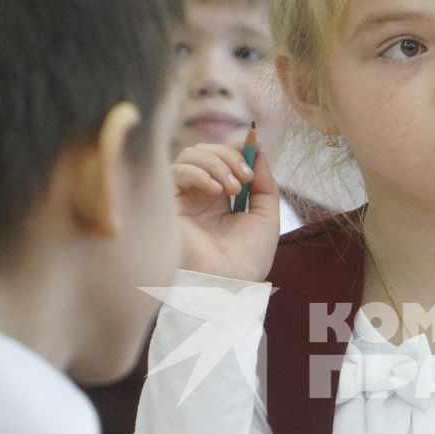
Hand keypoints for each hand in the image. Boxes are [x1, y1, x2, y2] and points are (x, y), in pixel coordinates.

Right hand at [174, 133, 280, 280]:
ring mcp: (183, 199)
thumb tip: (259, 151)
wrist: (229, 285)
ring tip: (233, 188)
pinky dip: (197, 173)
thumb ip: (265, 184)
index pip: (222, 157)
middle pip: (205, 151)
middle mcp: (198, 195)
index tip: (253, 150)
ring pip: (189, 156)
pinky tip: (214, 190)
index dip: (236, 148)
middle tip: (244, 177)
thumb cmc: (247, 259)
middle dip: (228, 156)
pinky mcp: (167, 205)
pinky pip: (175, 172)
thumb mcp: (266, 217)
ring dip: (215, 163)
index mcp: (221, 198)